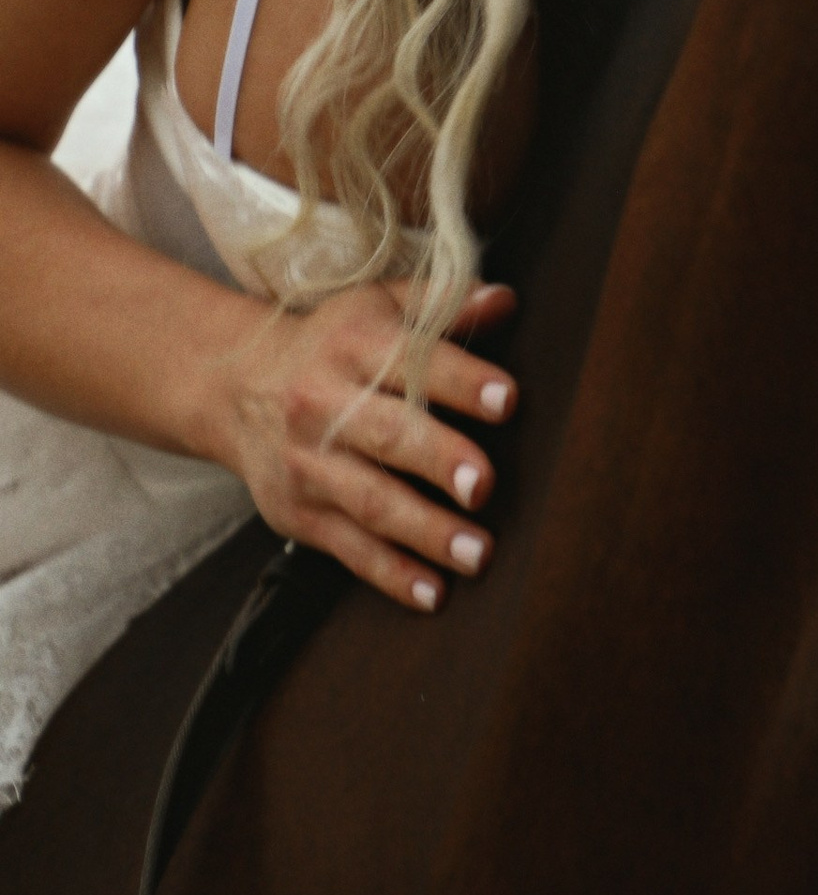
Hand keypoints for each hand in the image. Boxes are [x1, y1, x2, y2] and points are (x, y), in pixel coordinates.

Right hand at [210, 280, 518, 610]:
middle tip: (485, 486)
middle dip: (439, 460)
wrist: (233, 387)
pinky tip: (434, 593)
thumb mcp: (376, 307)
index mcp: (354, 346)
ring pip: (370, 501)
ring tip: (477, 553)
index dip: (462, 381)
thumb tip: (506, 301)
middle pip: (388, 434)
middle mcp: (325, 405)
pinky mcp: (298, 513)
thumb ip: (442, 304)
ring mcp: (309, 465)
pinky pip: (349, 549)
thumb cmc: (331, 344)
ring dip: (425, 531)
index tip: (507, 401)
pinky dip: (392, 574)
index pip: (414, 361)